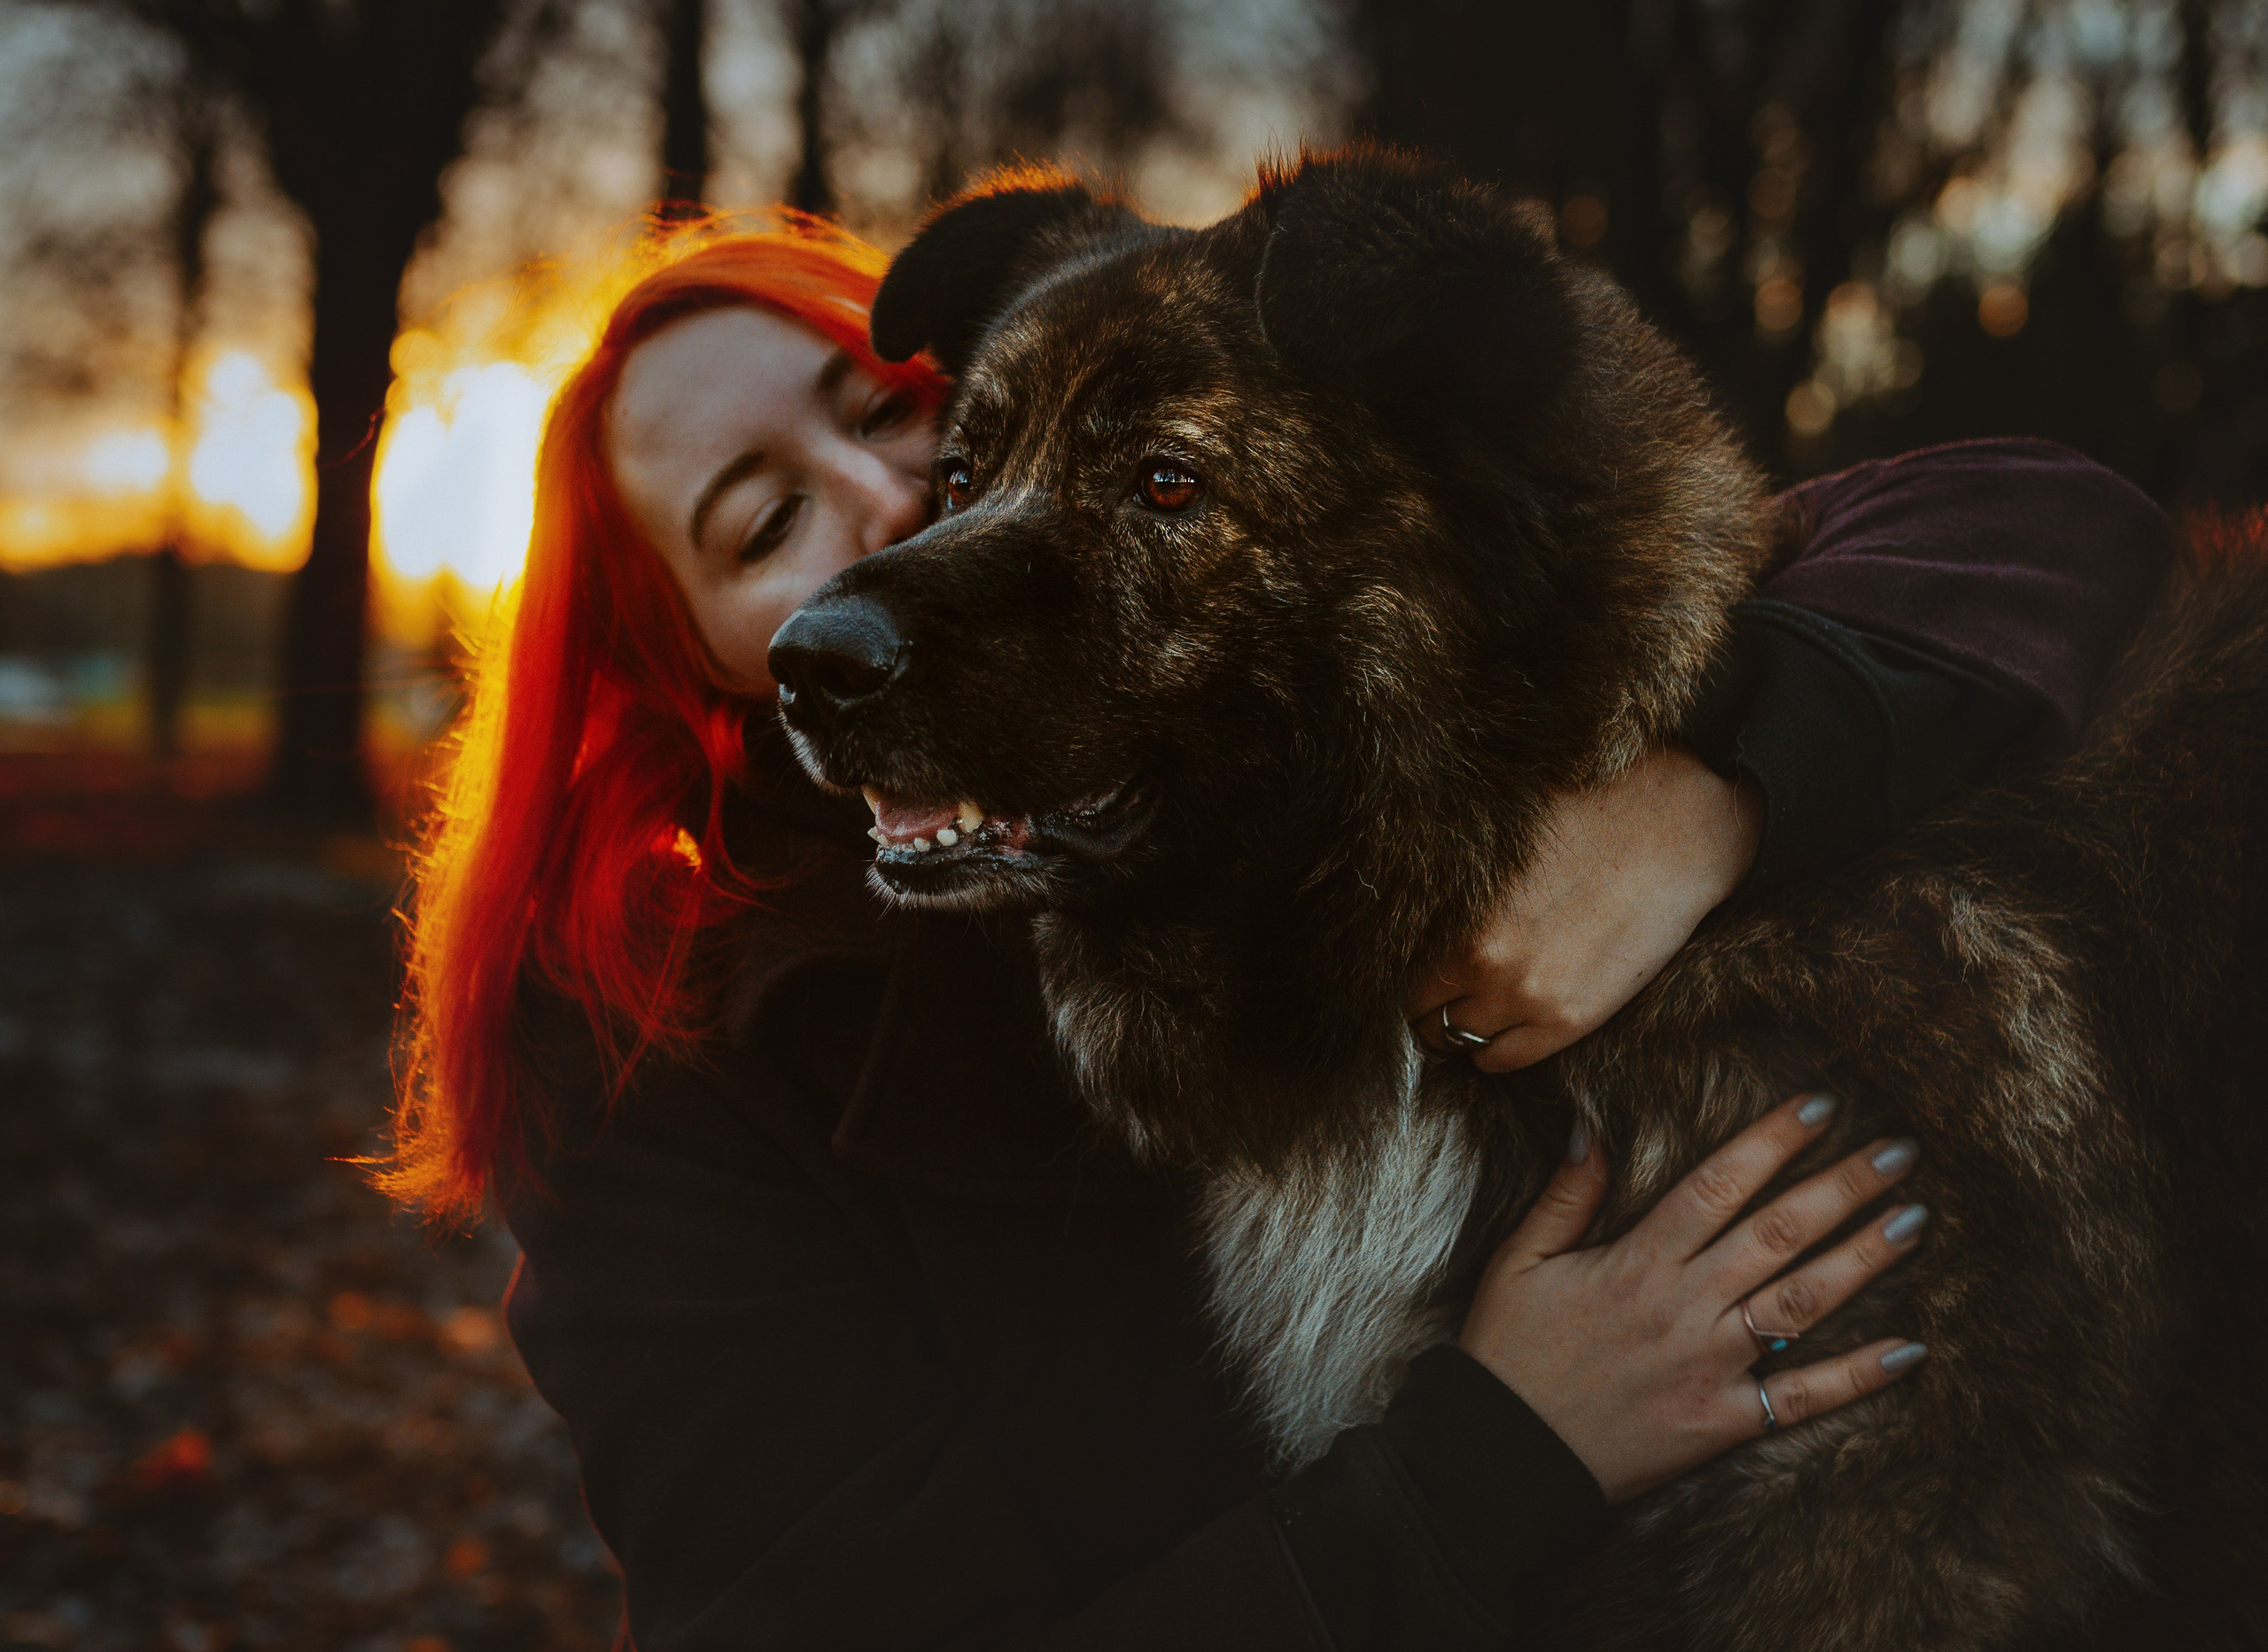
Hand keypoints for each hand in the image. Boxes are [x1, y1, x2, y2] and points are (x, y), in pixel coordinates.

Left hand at [1411, 745, 1760, 1071]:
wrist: (1670, 834)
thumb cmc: (1584, 820)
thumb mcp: (1498, 841)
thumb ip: (1453, 877)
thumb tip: (1402, 880)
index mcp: (1459, 913)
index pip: (1402, 972)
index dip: (1409, 974)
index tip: (1421, 972)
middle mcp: (1483, 962)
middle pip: (1423, 1014)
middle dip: (1430, 1006)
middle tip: (1442, 997)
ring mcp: (1527, 996)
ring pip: (1458, 1041)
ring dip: (1459, 1032)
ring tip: (1471, 1015)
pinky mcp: (1569, 1019)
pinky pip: (1502, 1061)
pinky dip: (1492, 1053)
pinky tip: (1499, 1033)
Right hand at [1459, 1092, 1928, 1503]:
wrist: (1504, 1453)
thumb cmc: (1509, 1352)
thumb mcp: (1519, 1261)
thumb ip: (1566, 1196)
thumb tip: (1594, 1127)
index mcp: (1637, 1261)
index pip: (1717, 1185)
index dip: (1772, 1140)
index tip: (1821, 1104)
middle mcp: (1683, 1307)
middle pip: (1777, 1233)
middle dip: (1842, 1187)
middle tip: (1899, 1151)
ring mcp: (1709, 1366)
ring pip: (1801, 1304)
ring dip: (1864, 1260)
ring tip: (1915, 1220)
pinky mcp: (1721, 1422)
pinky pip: (1801, 1398)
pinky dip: (1859, 1375)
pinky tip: (1911, 1349)